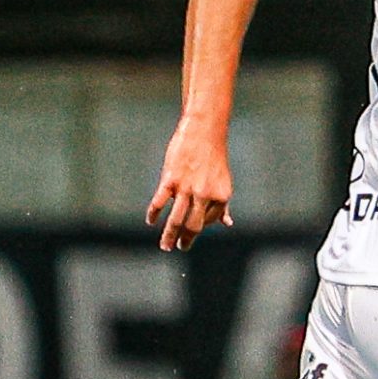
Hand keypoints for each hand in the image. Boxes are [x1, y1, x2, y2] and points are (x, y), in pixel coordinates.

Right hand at [146, 120, 233, 250]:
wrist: (203, 131)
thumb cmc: (213, 157)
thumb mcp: (222, 182)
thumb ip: (222, 205)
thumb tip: (227, 224)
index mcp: (221, 196)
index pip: (208, 222)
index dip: (200, 227)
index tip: (192, 228)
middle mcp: (205, 195)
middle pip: (193, 226)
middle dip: (186, 240)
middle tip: (180, 247)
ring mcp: (187, 188)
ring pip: (176, 220)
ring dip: (169, 237)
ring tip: (166, 247)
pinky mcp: (170, 180)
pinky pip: (159, 202)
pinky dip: (153, 214)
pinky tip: (150, 221)